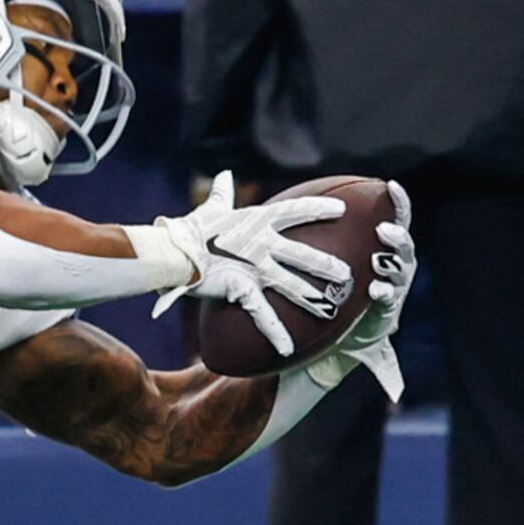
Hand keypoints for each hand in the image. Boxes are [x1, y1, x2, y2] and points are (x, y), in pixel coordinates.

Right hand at [149, 173, 358, 357]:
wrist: (174, 251)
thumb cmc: (190, 229)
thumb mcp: (211, 209)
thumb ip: (222, 194)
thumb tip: (223, 175)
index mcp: (256, 221)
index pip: (295, 211)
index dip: (318, 209)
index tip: (341, 209)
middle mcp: (262, 244)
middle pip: (303, 254)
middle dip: (327, 265)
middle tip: (349, 274)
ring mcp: (255, 267)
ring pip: (292, 285)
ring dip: (312, 299)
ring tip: (332, 312)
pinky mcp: (244, 288)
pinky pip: (263, 314)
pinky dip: (275, 333)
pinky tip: (288, 350)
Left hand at [335, 187, 415, 361]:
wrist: (354, 324)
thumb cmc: (346, 280)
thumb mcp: (340, 253)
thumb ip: (333, 231)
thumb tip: (301, 199)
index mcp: (388, 243)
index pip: (398, 218)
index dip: (399, 201)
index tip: (391, 185)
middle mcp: (398, 260)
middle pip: (404, 244)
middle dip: (397, 235)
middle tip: (383, 230)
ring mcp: (397, 283)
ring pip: (400, 269)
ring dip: (390, 264)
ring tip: (378, 261)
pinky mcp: (391, 305)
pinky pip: (390, 296)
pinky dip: (383, 291)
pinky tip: (374, 290)